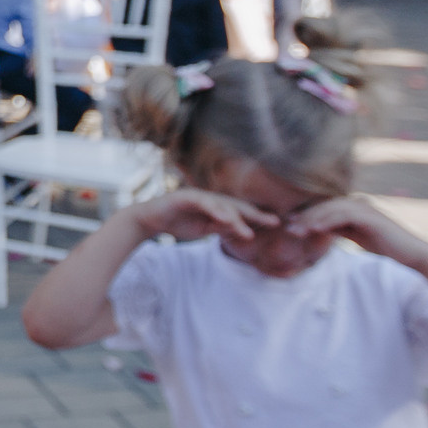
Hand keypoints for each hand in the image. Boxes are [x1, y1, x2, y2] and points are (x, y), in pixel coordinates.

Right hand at [132, 188, 276, 245]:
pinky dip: (215, 211)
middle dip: (256, 215)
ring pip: (222, 206)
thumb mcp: (203, 230)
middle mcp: (211, 198)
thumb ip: (220, 228)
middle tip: (275, 222)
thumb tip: (240, 230)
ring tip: (249, 231)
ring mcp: (199, 196)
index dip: (258, 218)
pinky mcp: (186, 197)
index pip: (241, 213)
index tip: (277, 226)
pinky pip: (204, 204)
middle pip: (237, 206)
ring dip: (237, 218)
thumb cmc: (177, 223)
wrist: (149, 219)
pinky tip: (226, 219)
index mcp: (217, 207)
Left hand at [284, 195, 419, 260]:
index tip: (290, 224)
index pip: (326, 208)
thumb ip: (341, 230)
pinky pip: (343, 216)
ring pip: (331, 209)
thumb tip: (321, 230)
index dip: (307, 215)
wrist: (411, 253)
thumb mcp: (357, 237)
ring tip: (295, 230)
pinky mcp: (369, 216)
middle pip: (325, 206)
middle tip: (287, 227)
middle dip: (305, 217)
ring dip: (311, 219)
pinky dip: (327, 222)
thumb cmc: (386, 246)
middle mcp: (358, 203)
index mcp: (355, 207)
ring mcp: (364, 207)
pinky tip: (314, 229)